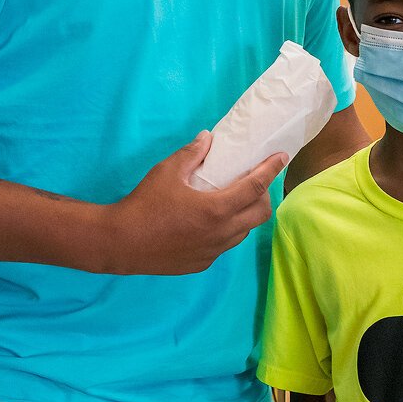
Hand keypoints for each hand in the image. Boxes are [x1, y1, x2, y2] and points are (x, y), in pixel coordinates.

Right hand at [102, 133, 286, 275]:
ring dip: (246, 215)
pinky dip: (227, 230)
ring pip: (244, 232)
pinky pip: (225, 245)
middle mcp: (221, 233)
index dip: (271, 170)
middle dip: (264, 195)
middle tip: (256, 181)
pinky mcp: (202, 263)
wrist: (120, 242)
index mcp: (217, 209)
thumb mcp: (167, 171)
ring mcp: (213, 251)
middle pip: (260, 214)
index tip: (281, 157)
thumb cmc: (144, 204)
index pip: (256, 188)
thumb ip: (192, 154)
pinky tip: (211, 221)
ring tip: (235, 200)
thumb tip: (207, 138)